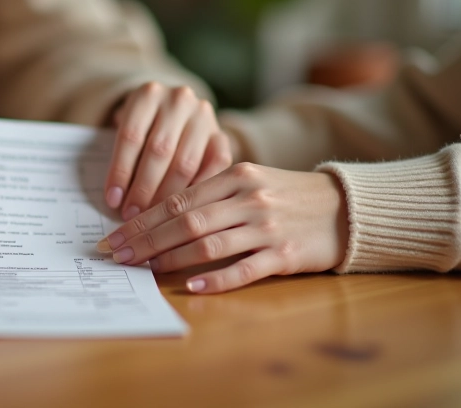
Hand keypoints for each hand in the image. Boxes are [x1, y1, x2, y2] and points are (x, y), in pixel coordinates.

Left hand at [97, 163, 349, 292]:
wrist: (346, 207)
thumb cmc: (288, 196)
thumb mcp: (251, 181)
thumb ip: (212, 194)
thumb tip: (160, 214)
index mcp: (235, 175)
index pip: (177, 198)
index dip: (142, 220)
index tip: (114, 236)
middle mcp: (248, 198)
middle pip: (185, 221)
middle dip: (145, 240)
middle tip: (117, 256)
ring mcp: (266, 226)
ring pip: (207, 243)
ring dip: (170, 258)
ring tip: (144, 270)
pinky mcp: (284, 253)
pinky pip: (243, 268)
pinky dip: (215, 278)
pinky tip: (191, 285)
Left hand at [105, 83, 231, 219]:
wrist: (171, 111)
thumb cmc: (141, 128)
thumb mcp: (125, 129)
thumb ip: (121, 156)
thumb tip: (115, 200)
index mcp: (148, 94)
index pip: (131, 136)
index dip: (121, 171)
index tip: (113, 200)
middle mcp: (179, 99)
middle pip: (159, 150)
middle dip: (143, 188)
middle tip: (132, 216)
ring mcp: (204, 116)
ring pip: (186, 162)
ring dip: (168, 196)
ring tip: (153, 220)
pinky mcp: (222, 135)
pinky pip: (213, 168)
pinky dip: (198, 192)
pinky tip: (184, 213)